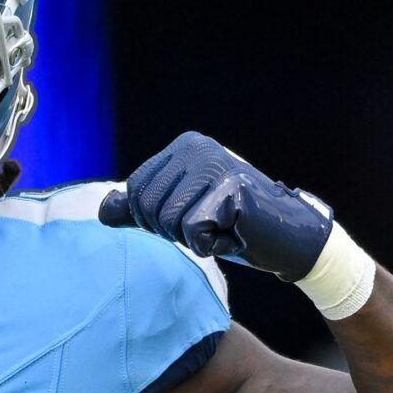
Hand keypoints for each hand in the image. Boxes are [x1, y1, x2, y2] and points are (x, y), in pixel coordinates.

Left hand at [99, 132, 332, 280]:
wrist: (289, 240)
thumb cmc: (234, 226)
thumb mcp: (180, 215)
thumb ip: (141, 210)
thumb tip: (103, 210)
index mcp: (184, 146)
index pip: (135, 190)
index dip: (154, 219)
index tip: (192, 218)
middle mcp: (199, 147)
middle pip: (148, 207)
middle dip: (174, 231)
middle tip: (210, 226)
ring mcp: (217, 164)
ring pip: (168, 221)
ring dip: (193, 239)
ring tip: (223, 227)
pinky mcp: (233, 189)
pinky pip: (193, 232)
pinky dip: (211, 246)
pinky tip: (235, 233)